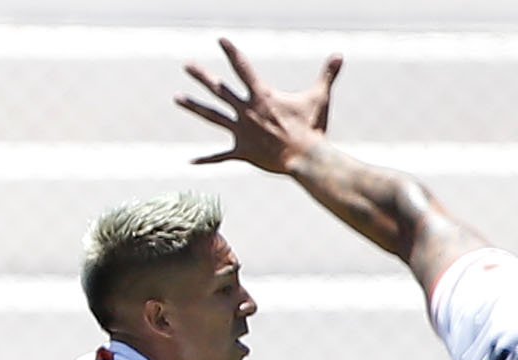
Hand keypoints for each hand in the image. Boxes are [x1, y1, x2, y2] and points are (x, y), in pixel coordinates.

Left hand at [178, 37, 342, 172]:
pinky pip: (220, 156)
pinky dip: (206, 159)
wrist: (304, 158)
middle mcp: (246, 111)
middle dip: (202, 76)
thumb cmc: (312, 127)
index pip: (243, 68)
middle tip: (187, 65)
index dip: (232, 52)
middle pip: (219, 89)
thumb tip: (340, 54)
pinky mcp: (242, 151)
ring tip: (176, 97)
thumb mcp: (319, 98)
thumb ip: (328, 74)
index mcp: (262, 96)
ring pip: (212, 116)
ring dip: (193, 106)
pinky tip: (190, 161)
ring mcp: (241, 132)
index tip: (220, 40)